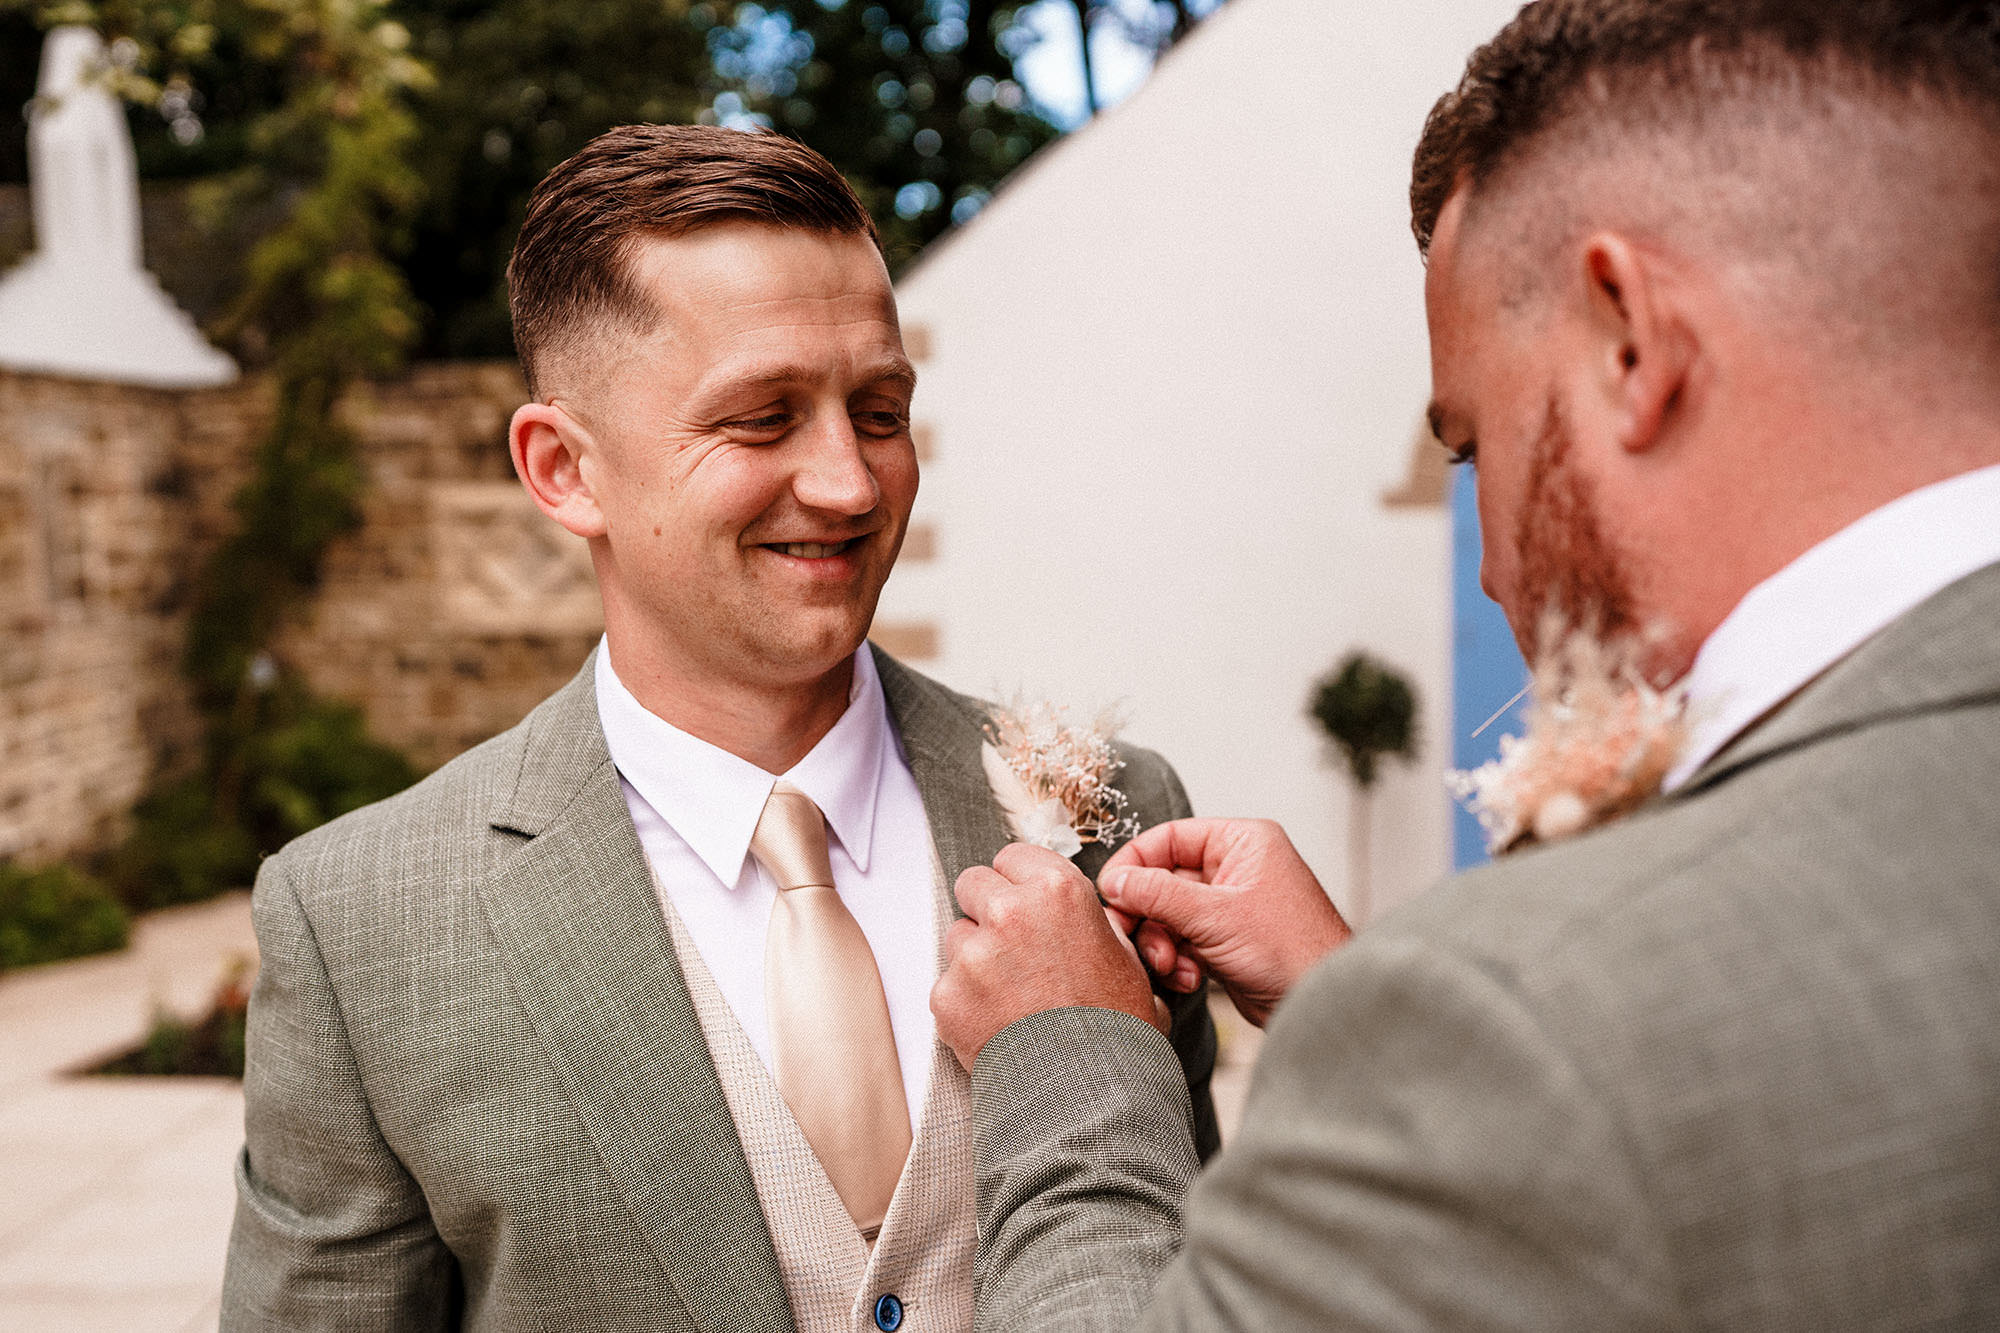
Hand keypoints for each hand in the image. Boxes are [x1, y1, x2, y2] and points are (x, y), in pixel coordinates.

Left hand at [932, 843, 1169, 1070]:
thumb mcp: (1124, 958)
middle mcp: (1010, 912)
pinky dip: (965, 1004)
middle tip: (1010, 947)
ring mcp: (974, 954)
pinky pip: (947, 986)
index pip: (1012, 856)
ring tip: (1011, 997)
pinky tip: (998, 1026)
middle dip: (987, 910)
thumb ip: (1089, 924)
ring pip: (956, 937)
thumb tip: (1073, 917)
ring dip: (975, 959)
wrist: (1091, 1094)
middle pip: (972, 883)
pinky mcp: (947, 995)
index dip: (1018, 882)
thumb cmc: (1117, 1029)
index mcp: (1058, 891)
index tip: (1023, 903)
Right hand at [1100, 819, 1350, 1026]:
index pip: (1170, 837)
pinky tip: (1190, 979)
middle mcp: (1235, 868)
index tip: (1111, 890)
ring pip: (1168, 914)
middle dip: (1147, 914)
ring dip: (1161, 943)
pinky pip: (1182, 941)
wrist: (1319, 1004)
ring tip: (1170, 965)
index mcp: (1242, 842)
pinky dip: (1178, 960)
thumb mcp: (1215, 916)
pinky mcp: (1224, 940)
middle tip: (1128, 934)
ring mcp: (1229, 906)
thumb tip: (1114, 881)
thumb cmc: (1292, 951)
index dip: (1135, 863)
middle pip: (1163, 879)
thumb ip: (1158, 894)